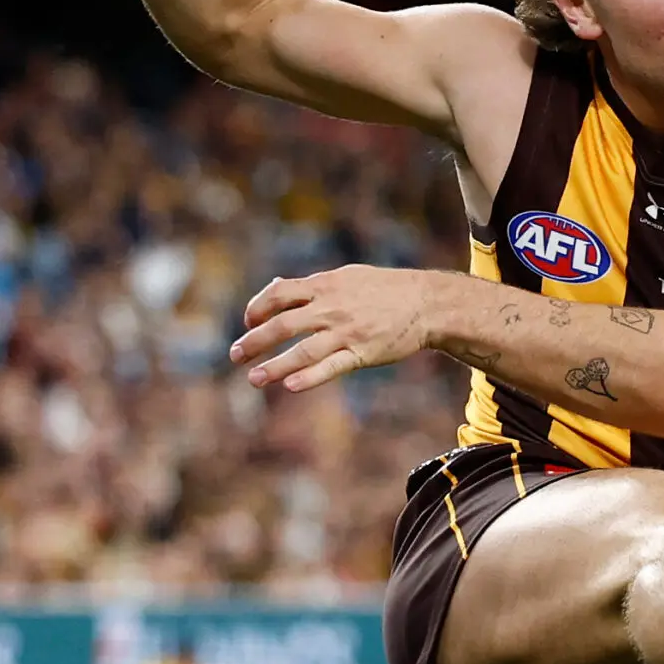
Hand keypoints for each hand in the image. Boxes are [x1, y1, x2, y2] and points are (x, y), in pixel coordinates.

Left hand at [229, 266, 443, 392]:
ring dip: (274, 366)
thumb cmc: (387, 289)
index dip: (257, 308)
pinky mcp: (363, 353)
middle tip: (235, 355)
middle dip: (254, 342)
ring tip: (254, 379)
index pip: (279, 294)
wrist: (428, 303)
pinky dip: (310, 377)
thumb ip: (312, 285)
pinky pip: (332, 367)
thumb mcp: (348, 277)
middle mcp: (332, 308)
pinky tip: (290, 386)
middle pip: (283, 325)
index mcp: (326, 286)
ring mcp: (347, 332)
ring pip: (303, 351)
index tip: (249, 322)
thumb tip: (276, 286)